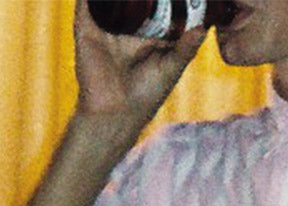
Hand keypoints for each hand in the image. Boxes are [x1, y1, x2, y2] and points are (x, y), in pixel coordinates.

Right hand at [71, 0, 204, 130]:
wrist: (115, 111)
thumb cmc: (147, 94)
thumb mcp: (171, 68)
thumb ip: (185, 48)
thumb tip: (201, 28)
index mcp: (149, 32)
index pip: (158, 5)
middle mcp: (127, 25)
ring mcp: (106, 23)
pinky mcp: (86, 25)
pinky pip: (86, 3)